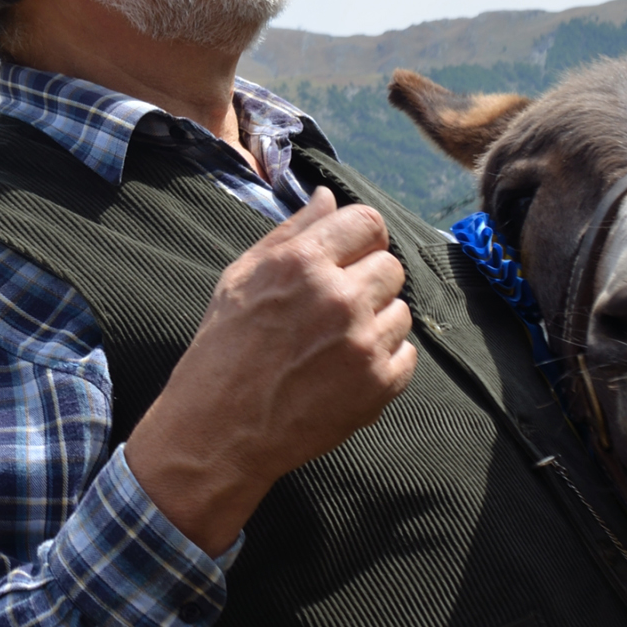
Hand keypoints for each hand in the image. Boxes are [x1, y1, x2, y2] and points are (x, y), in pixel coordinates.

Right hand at [126, 187, 416, 553]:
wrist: (220, 429)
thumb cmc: (223, 349)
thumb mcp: (242, 277)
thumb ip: (291, 232)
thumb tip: (327, 197)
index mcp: (304, 262)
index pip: (368, 221)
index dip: (360, 236)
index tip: (349, 254)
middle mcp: (340, 297)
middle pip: (391, 265)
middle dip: (367, 279)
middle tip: (335, 305)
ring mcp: (364, 344)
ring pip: (401, 310)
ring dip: (376, 321)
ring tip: (334, 342)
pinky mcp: (379, 385)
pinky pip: (406, 354)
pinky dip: (382, 360)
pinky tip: (344, 369)